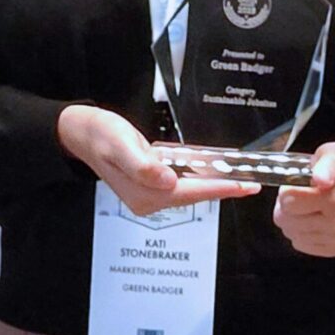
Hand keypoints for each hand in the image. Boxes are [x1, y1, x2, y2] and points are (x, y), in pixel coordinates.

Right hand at [57, 104, 260, 216]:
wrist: (83, 133)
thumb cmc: (102, 134)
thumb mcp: (121, 145)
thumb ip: (143, 165)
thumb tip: (168, 181)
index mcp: (145, 194)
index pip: (190, 193)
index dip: (219, 189)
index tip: (244, 186)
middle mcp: (148, 201)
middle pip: (193, 196)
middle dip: (222, 190)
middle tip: (251, 183)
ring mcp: (148, 197)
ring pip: (189, 193)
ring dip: (213, 187)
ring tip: (239, 180)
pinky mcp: (149, 187)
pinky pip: (181, 186)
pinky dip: (199, 181)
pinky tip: (211, 174)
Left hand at [272, 141, 334, 257]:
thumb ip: (325, 164)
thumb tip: (321, 179)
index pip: (288, 202)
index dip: (287, 190)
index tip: (296, 184)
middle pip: (286, 220)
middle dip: (286, 206)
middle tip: (300, 195)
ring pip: (292, 233)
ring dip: (293, 219)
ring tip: (308, 206)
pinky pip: (301, 244)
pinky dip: (302, 232)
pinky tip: (313, 218)